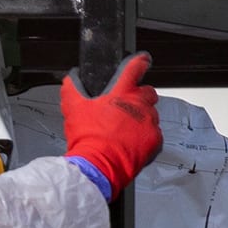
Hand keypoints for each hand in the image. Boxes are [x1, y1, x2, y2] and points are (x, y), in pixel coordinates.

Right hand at [61, 51, 159, 196]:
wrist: (99, 166)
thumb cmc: (89, 139)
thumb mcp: (72, 108)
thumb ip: (72, 87)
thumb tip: (72, 78)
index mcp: (122, 93)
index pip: (134, 68)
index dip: (140, 61)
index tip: (143, 60)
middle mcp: (140, 105)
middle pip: (148, 92)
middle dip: (140, 96)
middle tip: (127, 107)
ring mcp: (149, 123)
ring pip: (151, 115)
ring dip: (141, 119)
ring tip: (126, 130)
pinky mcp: (155, 141)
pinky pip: (154, 135)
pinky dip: (145, 138)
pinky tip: (132, 143)